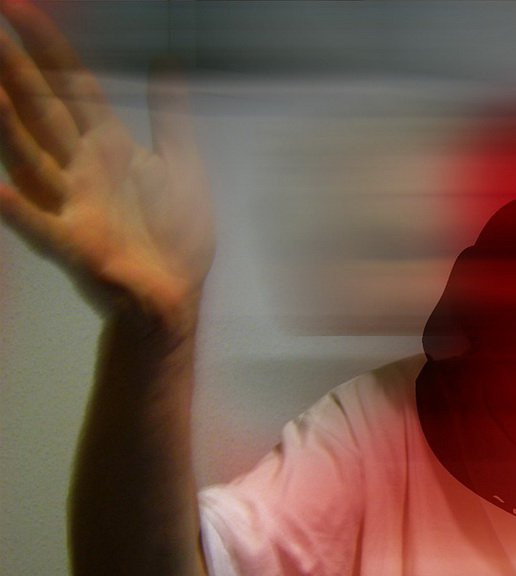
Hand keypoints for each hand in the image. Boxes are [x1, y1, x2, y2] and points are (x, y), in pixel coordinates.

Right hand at [0, 1, 212, 333]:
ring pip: (32, 158)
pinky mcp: (77, 244)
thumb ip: (171, 117)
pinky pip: (44, 226)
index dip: (48, 48)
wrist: (176, 292)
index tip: (17, 7)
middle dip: (15, 73)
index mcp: (108, 146)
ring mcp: (74, 204)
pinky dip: (21, 211)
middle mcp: (81, 169)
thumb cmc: (175, 233)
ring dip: (8, 128)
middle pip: (43, 112)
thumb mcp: (183, 166)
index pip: (73, 87)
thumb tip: (164, 60)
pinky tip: (1, 192)